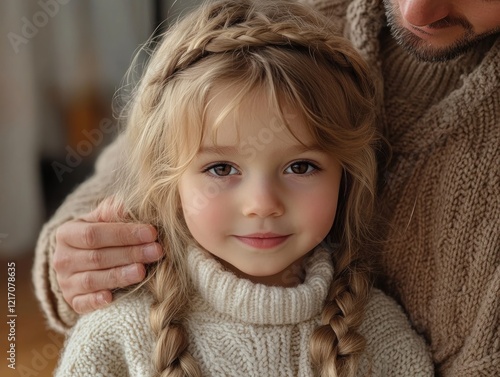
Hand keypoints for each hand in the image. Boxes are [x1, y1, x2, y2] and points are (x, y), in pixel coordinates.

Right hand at [53, 198, 161, 313]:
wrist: (79, 258)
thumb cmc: (97, 235)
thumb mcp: (100, 219)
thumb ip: (111, 211)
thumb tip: (124, 205)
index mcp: (67, 234)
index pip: (94, 234)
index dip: (124, 234)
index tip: (151, 233)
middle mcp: (62, 259)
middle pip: (97, 257)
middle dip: (130, 254)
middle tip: (156, 251)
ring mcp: (65, 282)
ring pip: (92, 280)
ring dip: (119, 276)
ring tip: (142, 271)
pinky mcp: (72, 301)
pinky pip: (82, 303)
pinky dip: (95, 301)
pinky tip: (111, 297)